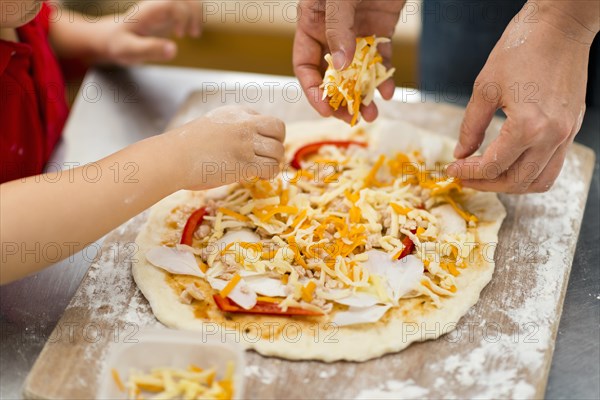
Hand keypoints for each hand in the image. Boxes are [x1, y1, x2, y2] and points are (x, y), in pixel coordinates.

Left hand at [100, 0, 202, 65]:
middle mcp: (158, 6)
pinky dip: (195, 17)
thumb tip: (174, 49)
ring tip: (193, 34)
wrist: (113, 37)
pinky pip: (188, 7)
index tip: (180, 35)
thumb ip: (150, 49)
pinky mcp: (169, 14)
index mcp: (148, 11)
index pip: (172, 3)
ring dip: (198, 14)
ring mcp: (165, 9)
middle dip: (195, 14)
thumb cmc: (120, 44)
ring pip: (189, 0)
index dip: (183, 16)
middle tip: (192, 34)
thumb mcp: (130, 50)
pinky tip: (191, 31)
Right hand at [168, 106, 285, 189]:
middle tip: (266, 157)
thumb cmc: (185, 147)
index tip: (254, 148)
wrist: (173, 158)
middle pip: (278, 128)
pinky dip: (270, 174)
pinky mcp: (245, 163)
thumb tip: (243, 145)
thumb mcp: (211, 125)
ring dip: (273, 162)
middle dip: (277, 143)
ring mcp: (245, 142)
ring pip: (278, 150)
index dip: (264, 136)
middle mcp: (244, 124)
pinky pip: (272, 167)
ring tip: (261, 169)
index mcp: (236, 112)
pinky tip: (260, 177)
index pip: (265, 120)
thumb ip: (230, 129)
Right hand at [293, 0, 403, 123]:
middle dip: (340, 99)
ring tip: (370, 113)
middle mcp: (330, 33)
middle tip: (350, 117)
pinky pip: (379, 60)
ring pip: (356, 73)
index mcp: (311, 23)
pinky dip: (382, 77)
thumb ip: (337, 27)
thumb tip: (340, 66)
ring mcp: (356, 34)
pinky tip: (387, 90)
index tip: (325, 109)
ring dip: (362, 95)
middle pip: (330, 75)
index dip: (313, 90)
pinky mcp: (379, 32)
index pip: (305, 65)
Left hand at [447, 2, 596, 192]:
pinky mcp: (571, 129)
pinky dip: (530, 173)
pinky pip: (552, 166)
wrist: (559, 26)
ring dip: (509, 184)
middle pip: (515, 181)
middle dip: (485, 184)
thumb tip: (461, 153)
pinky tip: (509, 164)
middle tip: (464, 177)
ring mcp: (566, 135)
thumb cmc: (521, 48)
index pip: (493, 166)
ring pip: (538, 181)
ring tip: (486, 176)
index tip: (451, 170)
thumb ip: (471, 126)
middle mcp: (552, 136)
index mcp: (528, 126)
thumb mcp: (484, 88)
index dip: (468, 173)